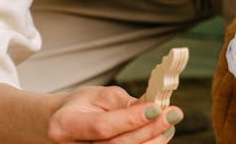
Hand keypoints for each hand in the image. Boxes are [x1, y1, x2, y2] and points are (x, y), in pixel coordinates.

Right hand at [48, 85, 182, 142]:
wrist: (61, 124)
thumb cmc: (82, 106)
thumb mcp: (100, 96)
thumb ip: (124, 104)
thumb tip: (153, 107)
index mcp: (65, 125)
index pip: (102, 127)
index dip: (131, 119)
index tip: (157, 108)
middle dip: (149, 130)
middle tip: (173, 115)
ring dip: (152, 142)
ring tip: (169, 125)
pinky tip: (159, 137)